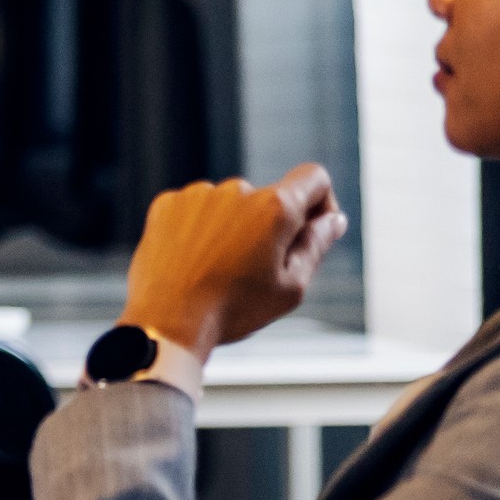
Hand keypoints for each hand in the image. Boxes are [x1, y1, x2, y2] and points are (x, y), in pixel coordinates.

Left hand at [123, 165, 345, 360]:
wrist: (166, 321)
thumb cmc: (233, 309)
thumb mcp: (291, 286)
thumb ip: (317, 245)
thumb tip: (333, 219)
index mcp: (275, 207)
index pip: (314, 178)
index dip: (321, 202)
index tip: (310, 230)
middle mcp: (237, 189)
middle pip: (268, 199)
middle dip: (270, 228)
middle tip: (253, 272)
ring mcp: (198, 194)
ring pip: (230, 207)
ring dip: (232, 230)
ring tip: (217, 271)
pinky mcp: (167, 203)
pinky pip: (196, 210)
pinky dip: (199, 231)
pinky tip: (191, 261)